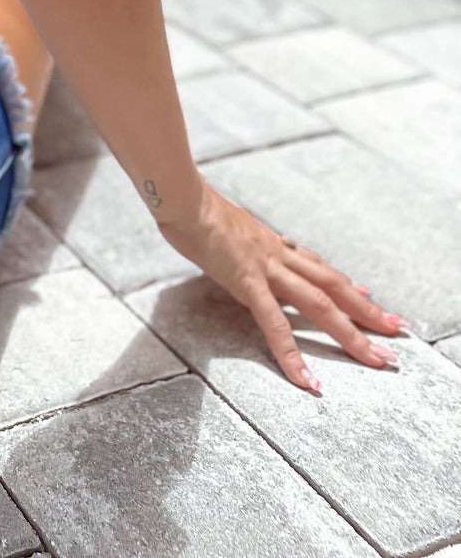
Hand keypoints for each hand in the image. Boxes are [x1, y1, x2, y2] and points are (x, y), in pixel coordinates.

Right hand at [155, 180, 407, 391]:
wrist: (181, 195)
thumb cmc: (190, 206)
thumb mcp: (221, 224)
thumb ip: (234, 239)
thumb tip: (229, 243)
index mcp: (269, 244)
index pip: (316, 266)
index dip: (344, 283)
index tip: (368, 297)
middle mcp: (276, 255)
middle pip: (331, 285)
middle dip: (365, 311)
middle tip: (395, 331)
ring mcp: (265, 268)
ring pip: (319, 303)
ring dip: (350, 333)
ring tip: (374, 357)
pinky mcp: (247, 282)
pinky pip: (275, 324)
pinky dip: (293, 355)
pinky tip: (306, 380)